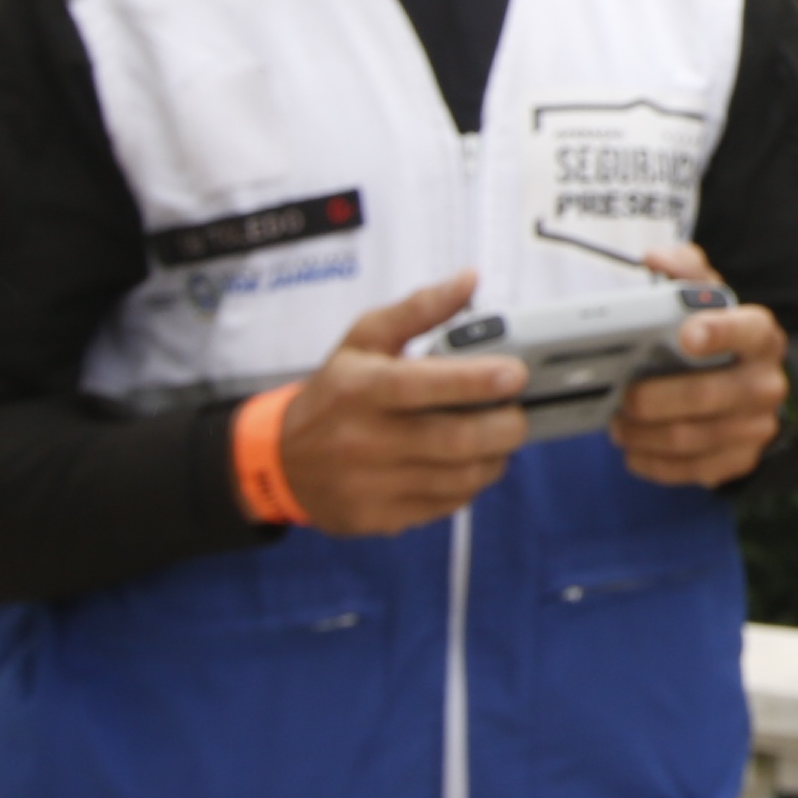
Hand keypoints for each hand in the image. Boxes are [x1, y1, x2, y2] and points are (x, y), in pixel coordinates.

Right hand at [276, 273, 527, 535]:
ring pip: (459, 478)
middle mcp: (364, 439)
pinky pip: (446, 505)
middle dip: (505, 426)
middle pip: (455, 440)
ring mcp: (371, 484)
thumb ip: (418, 308)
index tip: (515, 375)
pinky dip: (470, 484)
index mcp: (362, 388)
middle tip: (518, 412)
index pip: (428, 385)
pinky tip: (469, 464)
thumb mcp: (363, 340)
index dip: (479, 381)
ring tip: (497, 438)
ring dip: (494, 457)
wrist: (280, 460)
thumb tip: (468, 279)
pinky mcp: (379, 518)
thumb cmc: (335, 393)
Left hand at [611, 243, 790, 487]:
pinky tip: (634, 449)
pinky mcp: (739, 462)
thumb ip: (688, 273)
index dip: (719, 332)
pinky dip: (652, 461)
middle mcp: (766, 384)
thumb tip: (656, 258)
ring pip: (690, 438)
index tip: (686, 334)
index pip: (748, 330)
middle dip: (654, 398)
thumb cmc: (720, 343)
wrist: (752, 395)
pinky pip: (688, 470)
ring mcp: (756, 428)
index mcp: (761, 337)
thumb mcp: (712, 302)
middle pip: (707, 395)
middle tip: (621, 396)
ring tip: (617, 423)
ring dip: (643, 433)